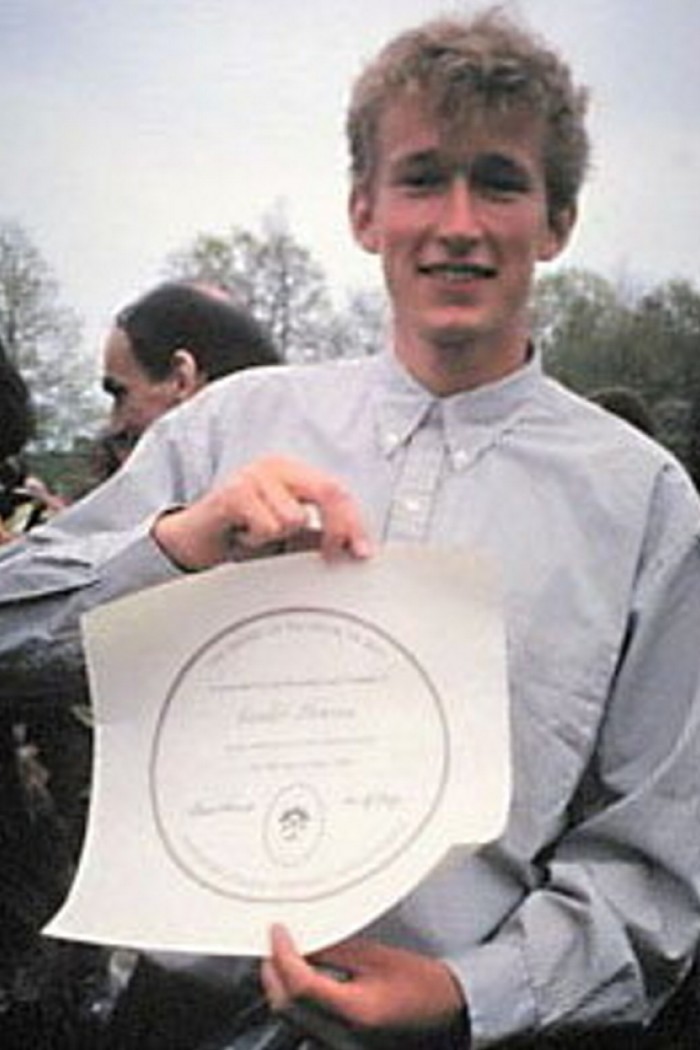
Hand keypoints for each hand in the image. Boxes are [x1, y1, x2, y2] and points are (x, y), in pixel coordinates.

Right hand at [152, 454, 371, 570]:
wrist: (194, 544)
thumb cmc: (242, 537)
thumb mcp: (290, 539)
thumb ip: (321, 538)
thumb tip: (357, 549)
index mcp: (293, 473)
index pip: (337, 491)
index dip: (355, 523)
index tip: (364, 553)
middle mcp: (276, 466)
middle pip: (327, 492)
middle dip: (336, 529)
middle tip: (329, 556)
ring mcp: (253, 475)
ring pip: (295, 518)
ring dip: (278, 540)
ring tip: (257, 538)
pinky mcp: (233, 492)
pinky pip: (267, 525)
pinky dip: (257, 540)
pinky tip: (242, 536)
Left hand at [261, 924, 465, 1035]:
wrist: (449, 1014)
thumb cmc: (423, 987)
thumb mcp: (377, 958)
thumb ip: (335, 952)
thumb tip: (303, 942)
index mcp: (356, 1014)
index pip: (300, 985)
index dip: (282, 955)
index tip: (277, 933)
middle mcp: (343, 1039)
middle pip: (288, 1007)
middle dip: (274, 971)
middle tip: (276, 943)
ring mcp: (340, 1048)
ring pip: (292, 1019)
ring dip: (282, 987)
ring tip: (286, 958)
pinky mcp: (340, 1048)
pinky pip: (306, 1026)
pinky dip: (297, 1002)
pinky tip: (302, 981)